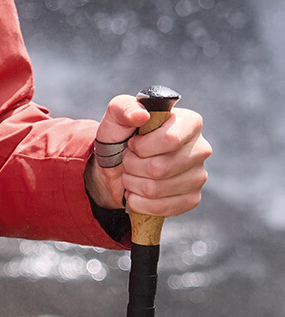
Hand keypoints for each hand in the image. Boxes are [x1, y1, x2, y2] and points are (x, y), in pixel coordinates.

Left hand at [84, 93, 210, 216]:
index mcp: (189, 122)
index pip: (170, 140)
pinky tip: (135, 192)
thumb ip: (124, 108)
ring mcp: (198, 176)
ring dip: (132, 183)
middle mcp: (200, 149)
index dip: (143, 146)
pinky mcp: (192, 198)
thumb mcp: (115, 116)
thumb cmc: (121, 135)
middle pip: (161, 167)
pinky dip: (139, 202)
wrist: (117, 165)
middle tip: (127, 160)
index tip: (132, 143)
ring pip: (157, 189)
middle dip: (132, 165)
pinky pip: (162, 208)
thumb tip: (141, 115)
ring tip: (130, 174)